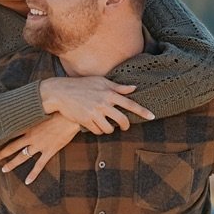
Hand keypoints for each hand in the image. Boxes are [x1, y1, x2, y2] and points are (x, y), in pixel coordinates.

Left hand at [0, 116, 80, 182]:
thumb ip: (34, 111)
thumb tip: (28, 106)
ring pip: (22, 157)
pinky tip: (27, 182)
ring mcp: (39, 145)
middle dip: (2, 153)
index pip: (11, 133)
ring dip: (12, 164)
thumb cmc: (57, 109)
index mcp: (29, 126)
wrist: (70, 116)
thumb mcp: (42, 108)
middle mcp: (31, 137)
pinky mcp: (49, 151)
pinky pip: (39, 165)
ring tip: (4, 169)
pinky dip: (33, 174)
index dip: (2, 137)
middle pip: (12, 147)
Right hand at [39, 76, 153, 134]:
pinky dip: (98, 130)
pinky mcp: (86, 121)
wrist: (60, 92)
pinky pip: (98, 131)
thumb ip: (118, 87)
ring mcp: (94, 113)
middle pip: (122, 120)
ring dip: (110, 129)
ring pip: (110, 129)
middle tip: (124, 126)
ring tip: (106, 124)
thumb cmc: (82, 84)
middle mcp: (103, 103)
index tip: (152, 117)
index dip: (142, 111)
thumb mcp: (100, 81)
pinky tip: (95, 124)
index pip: (130, 103)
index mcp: (109, 93)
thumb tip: (134, 88)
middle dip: (125, 125)